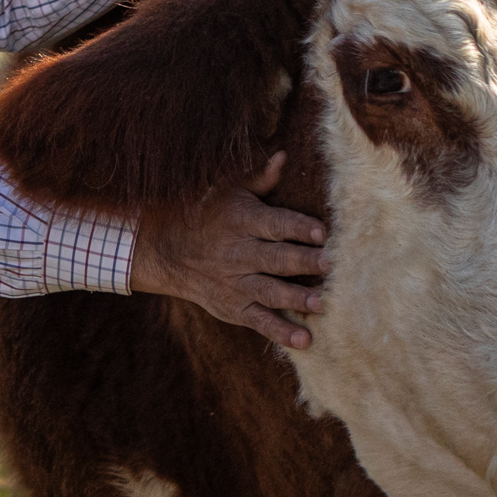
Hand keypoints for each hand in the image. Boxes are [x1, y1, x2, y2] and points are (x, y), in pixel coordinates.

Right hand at [128, 154, 329, 348]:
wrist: (166, 250)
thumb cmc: (207, 213)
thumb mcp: (229, 191)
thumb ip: (261, 179)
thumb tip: (284, 157)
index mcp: (242, 221)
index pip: (274, 224)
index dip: (298, 228)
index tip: (322, 232)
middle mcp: (239, 253)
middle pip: (275, 259)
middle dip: (302, 262)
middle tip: (329, 266)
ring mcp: (236, 283)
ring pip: (269, 291)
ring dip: (295, 299)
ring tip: (320, 304)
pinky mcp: (234, 307)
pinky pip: (259, 320)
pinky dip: (280, 331)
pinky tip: (304, 340)